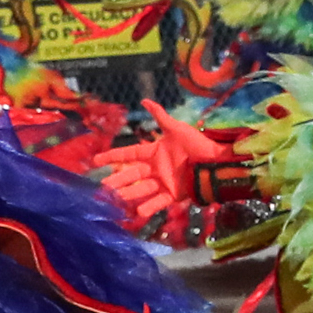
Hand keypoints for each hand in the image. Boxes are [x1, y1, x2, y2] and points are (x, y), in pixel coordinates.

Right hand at [93, 100, 231, 223]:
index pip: (129, 154)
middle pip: (132, 174)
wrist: (217, 161)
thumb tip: (144, 100)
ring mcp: (164, 182)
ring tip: (115, 199)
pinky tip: (138, 212)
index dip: (113, 156)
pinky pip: (159, 201)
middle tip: (103, 186)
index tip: (96, 161)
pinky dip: (150, 207)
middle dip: (118, 180)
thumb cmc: (198, 144)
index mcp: (155, 152)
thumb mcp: (177, 129)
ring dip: (129, 194)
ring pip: (142, 189)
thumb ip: (160, 116)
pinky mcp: (175, 195)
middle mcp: (156, 169)